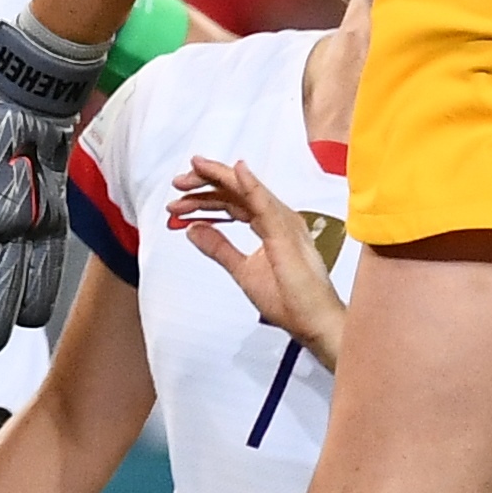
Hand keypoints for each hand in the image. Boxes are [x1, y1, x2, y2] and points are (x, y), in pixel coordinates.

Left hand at [172, 156, 344, 366]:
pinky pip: (266, 204)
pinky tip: (236, 172)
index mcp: (269, 225)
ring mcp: (284, 223)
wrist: (313, 322)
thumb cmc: (289, 301)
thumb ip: (219, 248)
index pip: (232, 202)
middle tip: (178, 183)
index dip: (204, 197)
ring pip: (247, 190)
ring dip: (218, 178)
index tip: (178, 201)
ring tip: (194, 170)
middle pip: (237, 190)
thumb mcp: (242, 270)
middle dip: (205, 184)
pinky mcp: (286, 233)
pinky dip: (250, 186)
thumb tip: (193, 229)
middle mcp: (278, 218)